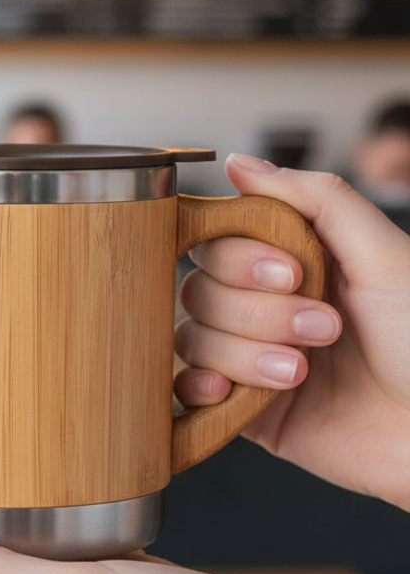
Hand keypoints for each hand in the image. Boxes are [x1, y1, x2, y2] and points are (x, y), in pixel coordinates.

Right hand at [175, 153, 409, 511]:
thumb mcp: (386, 256)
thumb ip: (315, 199)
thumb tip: (240, 164)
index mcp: (294, 264)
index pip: (220, 241)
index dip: (239, 256)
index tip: (289, 273)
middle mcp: (265, 307)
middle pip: (200, 289)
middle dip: (257, 312)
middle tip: (323, 329)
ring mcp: (251, 358)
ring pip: (194, 338)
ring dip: (243, 353)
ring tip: (300, 372)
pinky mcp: (243, 409)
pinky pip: (187, 389)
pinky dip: (197, 385)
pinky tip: (228, 391)